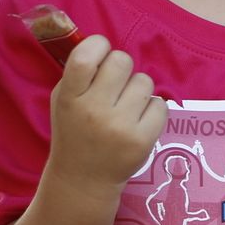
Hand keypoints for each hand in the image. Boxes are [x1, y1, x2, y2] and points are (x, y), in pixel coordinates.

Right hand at [46, 35, 165, 194]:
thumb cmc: (74, 131)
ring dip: (137, 90)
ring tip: (125, 107)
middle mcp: (94, 111)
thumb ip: (79, 72)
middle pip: (122, 61)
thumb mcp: (63, 100)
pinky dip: (152, 110)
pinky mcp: (142, 141)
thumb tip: (104, 44)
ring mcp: (120, 127)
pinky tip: (138, 121)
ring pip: (144, 82)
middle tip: (115, 85)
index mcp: (70, 98)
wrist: (83, 179)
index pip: (85, 56)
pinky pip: (160, 105)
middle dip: (120, 69)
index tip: (100, 54)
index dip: (98, 46)